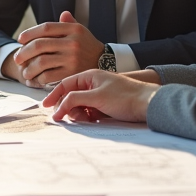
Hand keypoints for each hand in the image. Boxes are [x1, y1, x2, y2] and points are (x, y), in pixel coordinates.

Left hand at [9, 11, 104, 87]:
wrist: (105, 63)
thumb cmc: (87, 46)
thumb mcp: (81, 31)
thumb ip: (69, 23)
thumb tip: (63, 14)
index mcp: (73, 29)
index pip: (46, 28)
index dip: (30, 33)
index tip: (20, 39)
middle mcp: (73, 42)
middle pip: (40, 45)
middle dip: (24, 52)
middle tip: (17, 58)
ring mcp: (72, 58)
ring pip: (41, 62)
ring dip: (29, 68)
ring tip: (25, 72)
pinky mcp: (72, 73)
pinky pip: (49, 76)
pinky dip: (39, 78)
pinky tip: (37, 79)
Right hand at [42, 69, 159, 123]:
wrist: (149, 104)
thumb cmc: (126, 97)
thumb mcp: (97, 97)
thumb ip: (75, 99)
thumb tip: (59, 106)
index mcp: (90, 76)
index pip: (65, 84)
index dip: (54, 95)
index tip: (46, 107)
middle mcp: (93, 84)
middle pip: (71, 97)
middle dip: (70, 108)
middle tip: (75, 118)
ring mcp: (99, 95)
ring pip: (80, 106)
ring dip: (80, 114)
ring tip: (89, 119)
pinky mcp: (105, 105)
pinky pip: (89, 111)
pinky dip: (88, 117)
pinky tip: (94, 120)